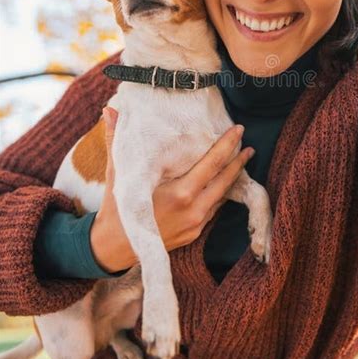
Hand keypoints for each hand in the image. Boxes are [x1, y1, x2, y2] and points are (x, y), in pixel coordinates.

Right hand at [90, 107, 254, 272]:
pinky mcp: (195, 234)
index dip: (227, 146)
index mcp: (180, 194)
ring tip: (240, 158)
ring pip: (221, 196)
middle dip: (238, 160)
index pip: (212, 164)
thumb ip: (117, 140)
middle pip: (224, 181)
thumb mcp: (117, 173)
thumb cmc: (116, 208)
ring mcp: (196, 225)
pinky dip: (220, 193)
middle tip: (247, 141)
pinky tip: (222, 181)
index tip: (238, 130)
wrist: (113, 248)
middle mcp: (193, 210)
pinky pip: (213, 209)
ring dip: (232, 177)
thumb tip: (110, 110)